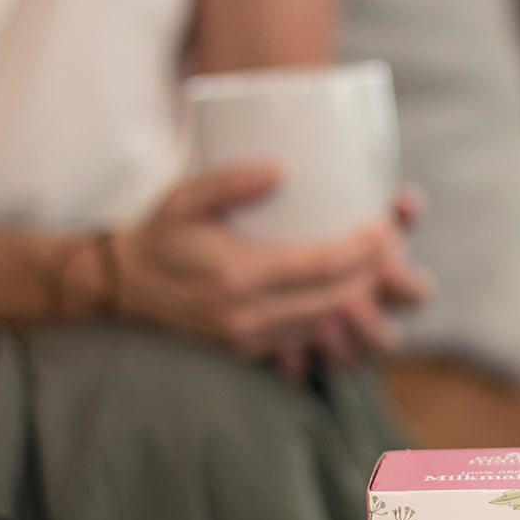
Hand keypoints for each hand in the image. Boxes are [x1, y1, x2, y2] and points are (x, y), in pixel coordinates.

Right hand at [112, 163, 405, 365]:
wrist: (124, 288)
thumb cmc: (159, 235)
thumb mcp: (183, 197)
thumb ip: (229, 181)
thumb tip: (279, 168)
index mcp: (237, 276)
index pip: (318, 266)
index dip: (359, 250)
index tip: (386, 228)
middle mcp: (248, 315)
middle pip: (333, 300)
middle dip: (371, 275)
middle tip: (396, 248)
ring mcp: (251, 339)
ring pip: (326, 324)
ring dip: (360, 300)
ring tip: (382, 269)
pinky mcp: (252, 351)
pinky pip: (308, 338)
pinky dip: (335, 318)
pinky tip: (352, 296)